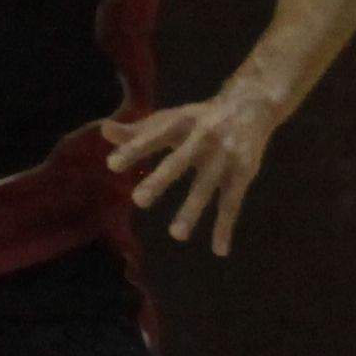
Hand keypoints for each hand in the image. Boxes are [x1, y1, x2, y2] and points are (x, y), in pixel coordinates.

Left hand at [107, 85, 284, 252]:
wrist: (252, 105)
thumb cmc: (199, 118)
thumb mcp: (170, 119)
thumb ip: (137, 131)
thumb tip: (104, 131)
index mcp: (180, 122)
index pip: (153, 136)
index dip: (134, 149)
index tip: (111, 165)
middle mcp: (203, 137)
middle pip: (179, 160)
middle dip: (161, 180)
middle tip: (138, 201)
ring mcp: (225, 156)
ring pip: (207, 186)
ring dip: (193, 210)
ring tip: (176, 235)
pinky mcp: (243, 172)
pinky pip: (233, 203)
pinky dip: (225, 226)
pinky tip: (219, 250)